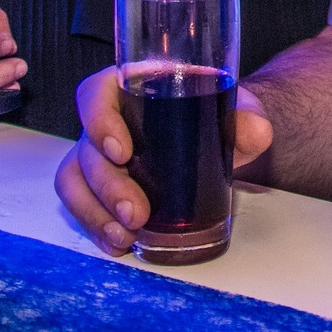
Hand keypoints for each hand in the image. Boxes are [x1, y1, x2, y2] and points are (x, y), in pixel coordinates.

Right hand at [55, 65, 273, 254]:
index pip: (95, 94)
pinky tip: (119, 244)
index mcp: (131, 87)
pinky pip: (82, 204)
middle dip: (107, 187)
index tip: (122, 152)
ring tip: (125, 238)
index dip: (98, 121)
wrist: (220, 139)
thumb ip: (248, 117)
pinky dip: (96, 226)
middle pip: (86, 149)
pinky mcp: (100, 186)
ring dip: (94, 213)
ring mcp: (98, 155)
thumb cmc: (219, 114)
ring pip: (75, 181)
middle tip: (136, 214)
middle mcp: (107, 120)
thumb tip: (256, 132)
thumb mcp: (237, 109)